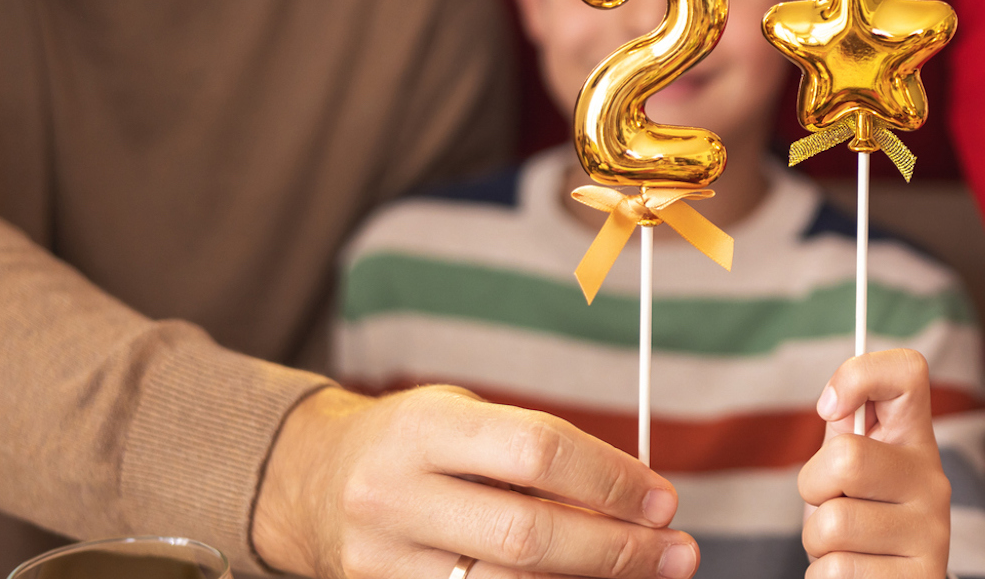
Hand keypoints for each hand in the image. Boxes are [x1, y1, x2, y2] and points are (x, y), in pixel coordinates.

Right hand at [252, 385, 697, 578]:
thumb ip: (537, 454)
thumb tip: (635, 497)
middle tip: (675, 551)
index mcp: (424, 429)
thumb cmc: (414, 445)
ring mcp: (383, 558)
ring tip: (644, 572)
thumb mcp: (464, 421)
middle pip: (527, 534)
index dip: (611, 479)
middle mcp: (395, 494)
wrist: (309, 483)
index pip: (537, 450)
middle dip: (615, 548)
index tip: (663, 499)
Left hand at [799, 350, 950, 578]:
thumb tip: (833, 402)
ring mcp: (933, 532)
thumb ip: (844, 436)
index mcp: (914, 439)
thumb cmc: (862, 520)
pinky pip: (835, 572)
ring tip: (843, 545)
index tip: (829, 408)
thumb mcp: (853, 474)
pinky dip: (823, 577)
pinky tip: (855, 573)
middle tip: (829, 502)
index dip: (858, 375)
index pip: (908, 371)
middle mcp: (933, 480)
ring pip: (831, 524)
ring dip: (816, 542)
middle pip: (845, 458)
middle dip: (813, 487)